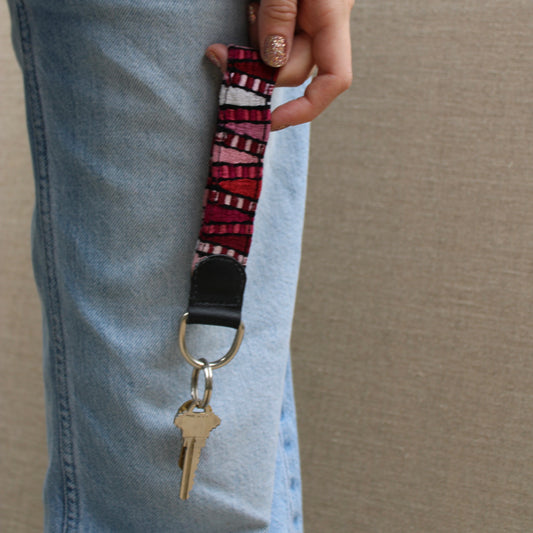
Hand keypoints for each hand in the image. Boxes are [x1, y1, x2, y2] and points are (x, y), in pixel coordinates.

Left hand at [206, 0, 353, 130]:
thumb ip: (280, 15)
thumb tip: (271, 62)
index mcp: (332, 16)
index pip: (333, 81)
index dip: (306, 109)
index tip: (271, 119)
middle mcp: (321, 24)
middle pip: (291, 70)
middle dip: (258, 65)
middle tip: (220, 51)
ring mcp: (305, 18)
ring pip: (275, 54)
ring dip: (251, 42)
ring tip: (248, 5)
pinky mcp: (286, 11)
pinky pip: (266, 35)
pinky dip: (252, 30)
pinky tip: (250, 5)